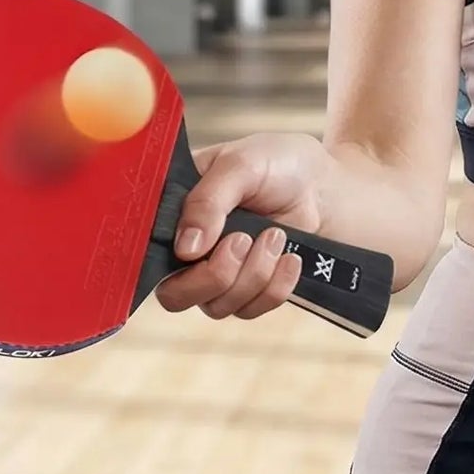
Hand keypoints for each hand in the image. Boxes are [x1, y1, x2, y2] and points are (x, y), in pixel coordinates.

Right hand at [155, 130, 326, 320]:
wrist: (327, 187)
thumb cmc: (280, 164)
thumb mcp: (242, 164)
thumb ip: (208, 201)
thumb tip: (185, 249)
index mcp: (176, 209)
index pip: (146, 249)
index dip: (165, 258)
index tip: (197, 247)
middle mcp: (190, 248)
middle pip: (174, 295)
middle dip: (214, 275)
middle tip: (242, 241)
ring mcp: (219, 272)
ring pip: (216, 306)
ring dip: (252, 273)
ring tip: (276, 235)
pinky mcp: (250, 289)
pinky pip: (252, 310)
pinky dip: (275, 286)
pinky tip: (290, 258)